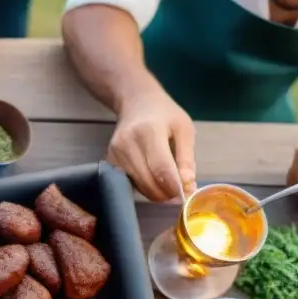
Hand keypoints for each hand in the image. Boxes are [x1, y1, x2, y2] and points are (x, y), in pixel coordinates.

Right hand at [107, 88, 196, 202]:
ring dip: (155, 192)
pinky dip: (144, 186)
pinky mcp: (109, 161)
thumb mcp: (184, 129)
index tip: (184, 196)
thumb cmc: (164, 114)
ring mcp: (115, 154)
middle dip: (165, 193)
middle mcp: (127, 144)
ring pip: (138, 186)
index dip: (173, 186)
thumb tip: (188, 187)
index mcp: (149, 131)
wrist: (137, 102)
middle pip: (148, 182)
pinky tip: (152, 177)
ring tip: (167, 184)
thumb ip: (186, 159)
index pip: (161, 168)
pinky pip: (129, 183)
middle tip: (178, 192)